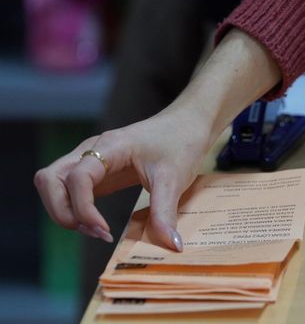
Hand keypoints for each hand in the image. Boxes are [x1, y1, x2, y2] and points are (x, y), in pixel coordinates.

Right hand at [34, 28, 281, 251]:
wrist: (187, 124)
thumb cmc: (181, 143)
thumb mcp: (175, 179)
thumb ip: (166, 213)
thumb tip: (171, 246)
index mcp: (110, 146)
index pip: (77, 177)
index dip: (83, 208)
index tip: (104, 231)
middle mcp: (91, 150)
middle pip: (49, 179)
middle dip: (62, 212)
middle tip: (94, 231)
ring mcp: (89, 160)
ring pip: (52, 184)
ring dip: (63, 211)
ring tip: (94, 230)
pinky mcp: (94, 171)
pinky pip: (67, 190)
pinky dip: (73, 209)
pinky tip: (96, 224)